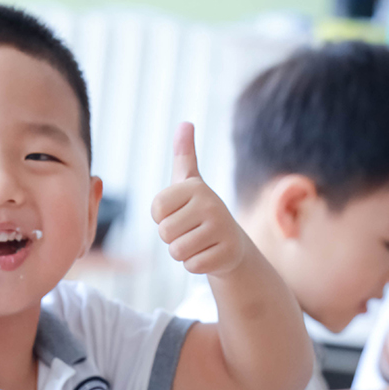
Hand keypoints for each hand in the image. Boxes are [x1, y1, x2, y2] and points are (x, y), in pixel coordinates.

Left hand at [150, 122, 246, 275]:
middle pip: (165, 232)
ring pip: (176, 251)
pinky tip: (208, 254)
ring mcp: (221, 229)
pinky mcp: (226, 254)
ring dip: (183, 252)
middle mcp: (211, 204)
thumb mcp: (190, 183)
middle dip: (172, 237)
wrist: (232, 243)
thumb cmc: (201, 212)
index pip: (156, 209)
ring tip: (199, 242)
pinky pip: (191, 266)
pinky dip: (195, 264)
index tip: (180, 213)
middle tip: (191, 230)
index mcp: (196, 187)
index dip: (162, 218)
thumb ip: (184, 155)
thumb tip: (185, 123)